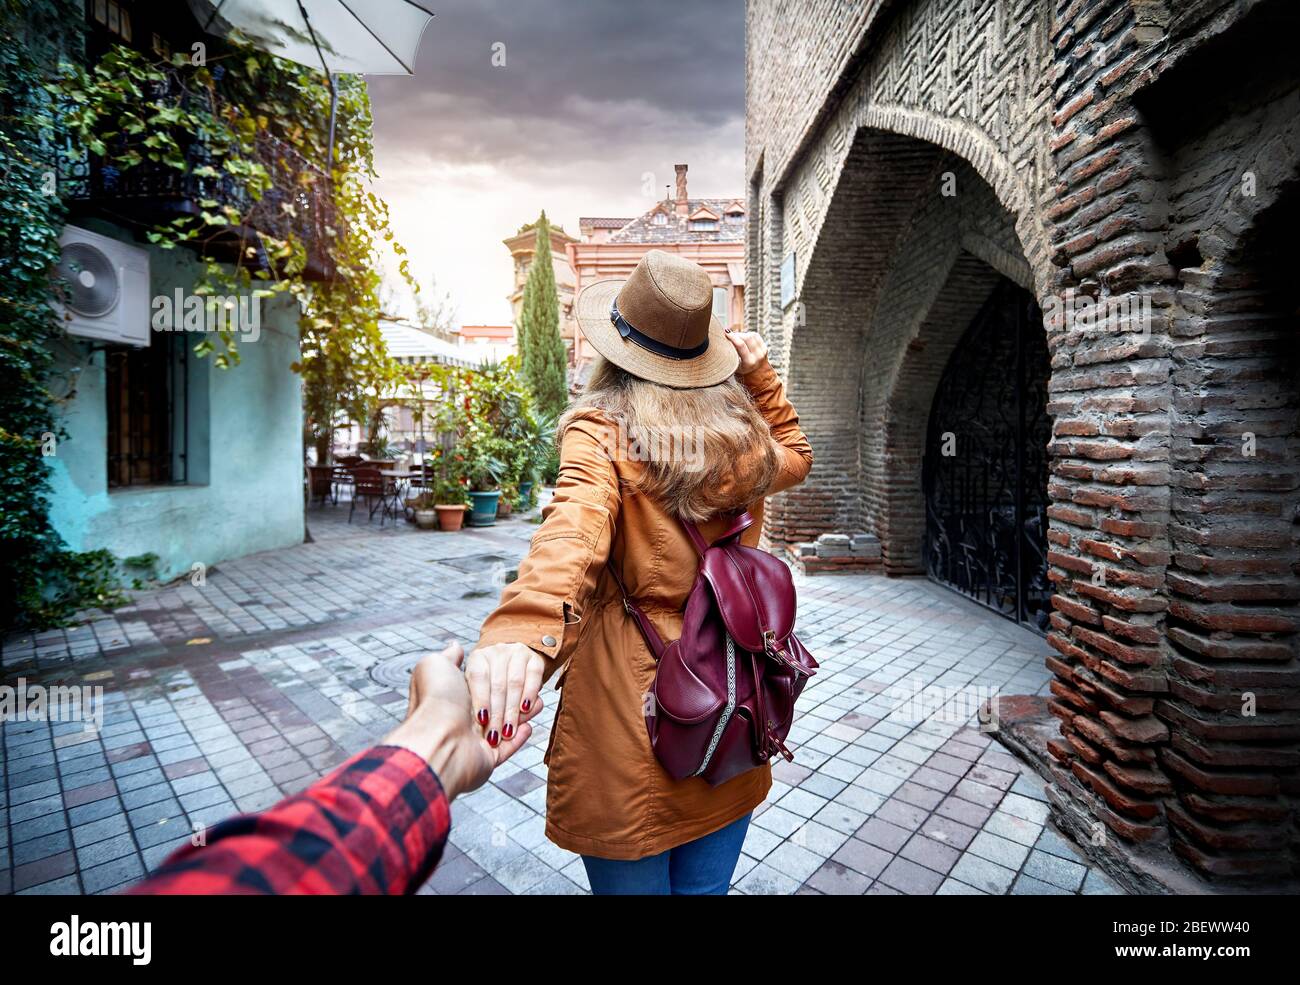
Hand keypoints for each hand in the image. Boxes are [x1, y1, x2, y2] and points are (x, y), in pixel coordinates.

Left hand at [382, 643, 538, 799]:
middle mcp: (464, 717)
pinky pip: (510, 747)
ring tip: (535, 707)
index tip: (507, 675)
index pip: (484, 683)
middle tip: (523, 693)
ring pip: (507, 723)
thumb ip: (449, 656)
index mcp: (455, 695)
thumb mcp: (435, 666)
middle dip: (511, 700)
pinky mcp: (489, 758)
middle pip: (499, 702)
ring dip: (520, 715)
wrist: (438, 739)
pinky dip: (521, 736)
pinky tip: (529, 726)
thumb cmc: (435, 699)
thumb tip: (455, 645)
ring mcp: (477, 739)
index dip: (496, 681)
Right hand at [727, 331, 768, 374]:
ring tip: (736, 339)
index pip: (741, 345)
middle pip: (747, 338)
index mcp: (749, 363)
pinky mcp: (765, 347)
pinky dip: (748, 335)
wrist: (755, 375)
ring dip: (742, 335)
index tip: (725, 332)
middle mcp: (758, 357)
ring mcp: (763, 352)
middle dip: (737, 335)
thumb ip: (729, 355)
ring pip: (751, 335)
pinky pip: (755, 336)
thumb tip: (723, 338)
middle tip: (729, 336)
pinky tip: (743, 339)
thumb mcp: (733, 366)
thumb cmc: (740, 370)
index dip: (732, 337)